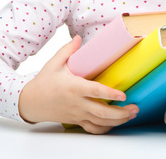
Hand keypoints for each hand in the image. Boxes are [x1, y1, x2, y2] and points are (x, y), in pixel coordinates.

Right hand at [19, 35, 138, 133]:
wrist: (30, 102)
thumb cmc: (44, 82)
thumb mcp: (54, 63)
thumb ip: (67, 50)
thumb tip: (78, 38)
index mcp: (73, 87)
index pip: (95, 91)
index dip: (110, 94)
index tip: (123, 95)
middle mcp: (77, 103)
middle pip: (102, 112)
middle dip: (120, 113)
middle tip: (135, 107)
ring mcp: (77, 114)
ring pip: (100, 122)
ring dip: (117, 121)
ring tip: (131, 115)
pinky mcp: (76, 120)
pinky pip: (92, 128)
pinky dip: (105, 128)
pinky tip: (115, 124)